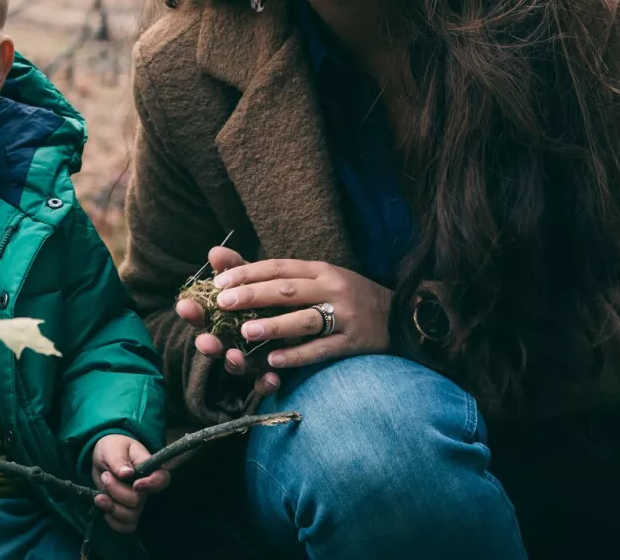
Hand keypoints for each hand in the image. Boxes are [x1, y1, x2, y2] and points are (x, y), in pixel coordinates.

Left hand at [89, 433, 168, 533]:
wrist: (102, 457)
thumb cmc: (113, 448)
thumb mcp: (113, 448)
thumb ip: (118, 460)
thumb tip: (126, 473)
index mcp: (148, 468)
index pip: (162, 479)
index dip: (152, 485)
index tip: (135, 484)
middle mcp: (145, 488)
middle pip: (138, 500)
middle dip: (117, 491)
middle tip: (105, 476)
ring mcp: (136, 502)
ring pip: (131, 516)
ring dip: (112, 507)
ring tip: (99, 494)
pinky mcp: (126, 512)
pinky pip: (125, 526)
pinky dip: (112, 521)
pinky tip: (103, 507)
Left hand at [176, 247, 390, 385]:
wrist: (401, 317)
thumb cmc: (347, 297)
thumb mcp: (318, 279)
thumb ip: (273, 274)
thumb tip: (218, 257)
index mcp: (320, 270)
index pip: (278, 267)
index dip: (248, 273)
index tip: (219, 283)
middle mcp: (332, 288)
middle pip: (288, 290)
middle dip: (253, 296)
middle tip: (223, 303)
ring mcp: (344, 316)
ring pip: (305, 320)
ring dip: (274, 326)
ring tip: (246, 333)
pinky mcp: (353, 342)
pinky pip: (322, 349)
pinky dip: (298, 355)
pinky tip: (274, 362)